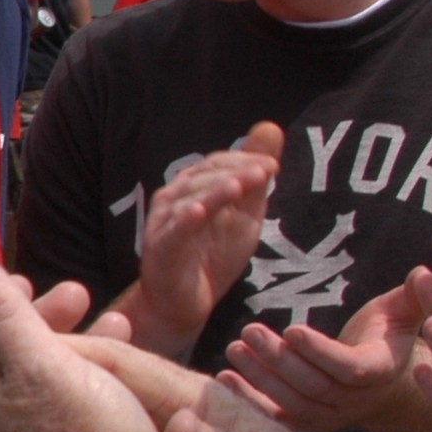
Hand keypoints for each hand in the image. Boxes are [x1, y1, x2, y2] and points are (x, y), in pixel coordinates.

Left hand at [0, 251, 171, 431]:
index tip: (24, 280)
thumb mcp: (40, 362)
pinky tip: (129, 372)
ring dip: (75, 343)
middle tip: (82, 292)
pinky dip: (95, 377)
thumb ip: (0, 312)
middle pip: (4, 358)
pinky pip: (72, 408)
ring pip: (45, 381)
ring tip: (121, 323)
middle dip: (39, 317)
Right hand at [129, 123, 282, 353]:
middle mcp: (173, 200)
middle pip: (201, 177)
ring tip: (238, 186)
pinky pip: (172, 232)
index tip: (272, 166)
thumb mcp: (245, 213)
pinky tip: (199, 211)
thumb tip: (271, 128)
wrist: (185, 303)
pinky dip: (184, 220)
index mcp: (193, 188)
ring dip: (213, 191)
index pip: (216, 163)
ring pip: (187, 200)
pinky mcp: (159, 250)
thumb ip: (255, 176)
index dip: (243, 160)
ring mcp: (164, 224)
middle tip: (263, 172)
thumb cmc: (212, 256)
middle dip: (233, 172)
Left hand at [222, 277, 420, 431]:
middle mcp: (357, 401)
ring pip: (292, 402)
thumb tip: (424, 272)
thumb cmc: (384, 332)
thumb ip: (412, 295)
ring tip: (235, 348)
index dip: (319, 352)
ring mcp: (330, 416)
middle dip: (279, 359)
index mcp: (380, 371)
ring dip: (260, 376)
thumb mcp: (401, 311)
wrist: (375, 374)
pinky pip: (276, 416)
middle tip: (249, 331)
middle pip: (314, 385)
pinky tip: (224, 378)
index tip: (291, 329)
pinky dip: (248, 399)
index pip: (348, 368)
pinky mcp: (306, 423)